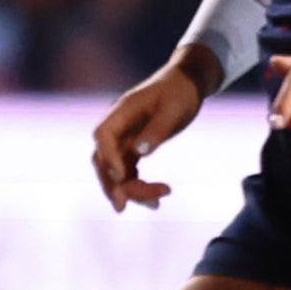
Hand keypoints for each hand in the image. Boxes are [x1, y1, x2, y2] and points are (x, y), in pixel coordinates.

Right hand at [90, 51, 215, 209]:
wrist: (187, 83)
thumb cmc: (180, 92)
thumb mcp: (173, 109)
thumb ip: (157, 130)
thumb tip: (140, 152)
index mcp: (121, 111)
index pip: (103, 136)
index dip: (108, 158)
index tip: (121, 176)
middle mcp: (118, 127)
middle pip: (103, 159)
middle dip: (112, 184)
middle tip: (124, 206)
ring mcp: (124, 138)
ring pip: (116, 171)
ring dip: (130, 190)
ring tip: (156, 204)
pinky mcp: (134, 147)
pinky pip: (129, 172)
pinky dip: (138, 187)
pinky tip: (156, 200)